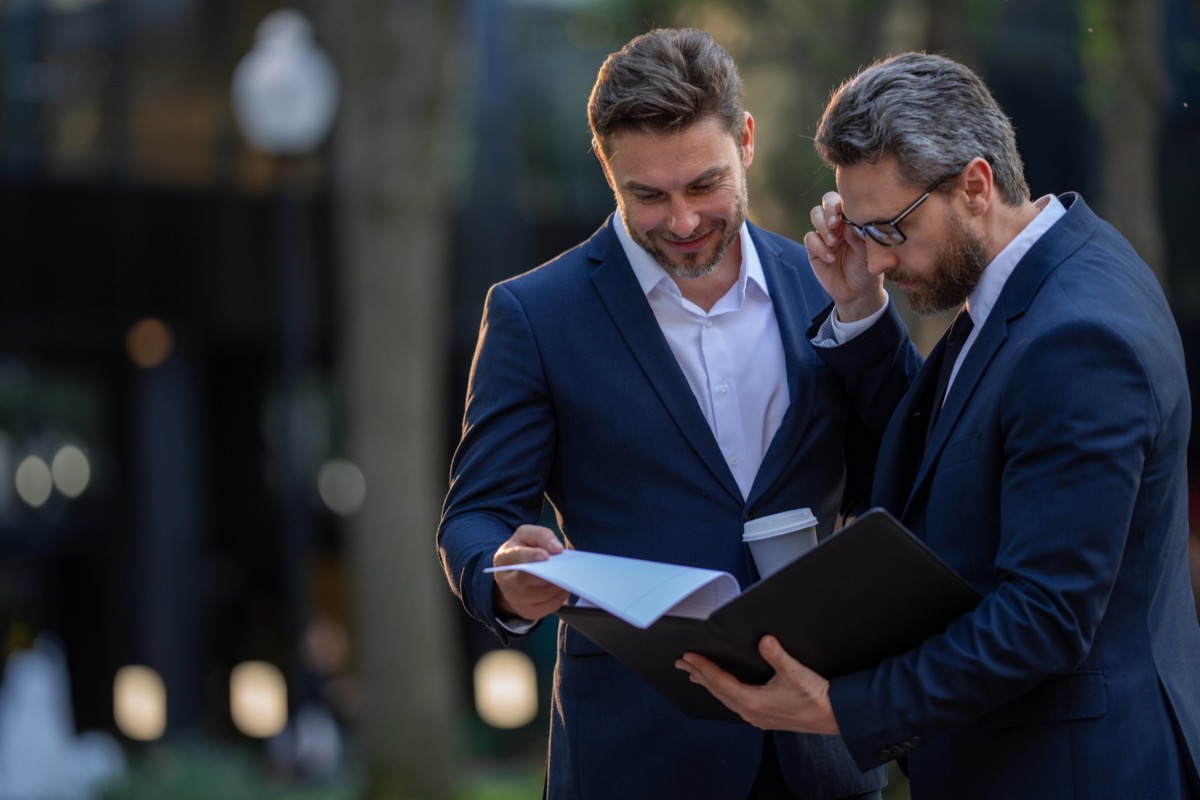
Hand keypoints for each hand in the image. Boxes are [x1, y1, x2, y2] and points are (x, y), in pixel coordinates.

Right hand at [492, 524, 567, 621]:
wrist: (510, 577)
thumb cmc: (521, 551)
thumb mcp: (526, 536)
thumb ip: (541, 536)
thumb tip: (557, 549)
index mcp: (504, 559)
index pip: (516, 557)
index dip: (531, 556)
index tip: (546, 555)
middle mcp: (507, 582)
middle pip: (527, 580)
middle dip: (548, 573)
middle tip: (564, 567)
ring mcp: (516, 600)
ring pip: (544, 594)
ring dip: (559, 583)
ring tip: (567, 574)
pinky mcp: (529, 612)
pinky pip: (550, 605)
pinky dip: (561, 595)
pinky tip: (563, 585)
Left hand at [676, 635, 839, 734]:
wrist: (835, 717)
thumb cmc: (817, 698)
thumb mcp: (796, 673)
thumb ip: (777, 655)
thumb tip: (764, 640)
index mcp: (753, 702)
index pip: (719, 682)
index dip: (703, 667)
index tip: (689, 657)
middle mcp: (751, 712)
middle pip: (717, 691)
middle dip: (699, 675)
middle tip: (682, 663)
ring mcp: (758, 717)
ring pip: (725, 699)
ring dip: (709, 684)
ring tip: (696, 675)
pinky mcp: (766, 717)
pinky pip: (736, 704)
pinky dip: (724, 693)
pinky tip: (725, 690)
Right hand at [803, 191, 886, 322]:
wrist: (857, 292)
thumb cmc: (867, 269)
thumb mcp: (868, 252)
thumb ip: (858, 236)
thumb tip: (847, 223)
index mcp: (853, 219)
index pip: (844, 200)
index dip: (841, 202)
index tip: (845, 214)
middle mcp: (838, 223)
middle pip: (826, 202)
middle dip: (829, 210)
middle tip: (835, 224)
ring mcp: (825, 234)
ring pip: (815, 215)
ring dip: (823, 227)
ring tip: (834, 243)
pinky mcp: (814, 249)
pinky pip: (810, 238)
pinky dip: (819, 247)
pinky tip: (830, 258)